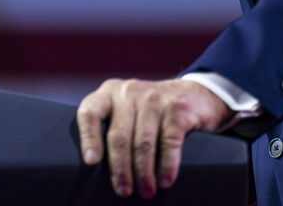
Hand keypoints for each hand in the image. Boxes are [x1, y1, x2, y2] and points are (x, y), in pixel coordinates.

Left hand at [76, 77, 231, 198]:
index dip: (89, 138)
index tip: (92, 162)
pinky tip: (165, 180)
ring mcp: (154, 98)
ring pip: (143, 143)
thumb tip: (100, 170)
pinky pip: (169, 142)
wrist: (193, 95)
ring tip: (146, 191)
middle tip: (124, 191)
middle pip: (119, 136)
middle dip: (120, 169)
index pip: (90, 112)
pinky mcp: (177, 109)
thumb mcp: (127, 110)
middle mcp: (129, 92)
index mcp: (109, 93)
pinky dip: (167, 166)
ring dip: (144, 173)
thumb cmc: (151, 111)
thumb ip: (112, 128)